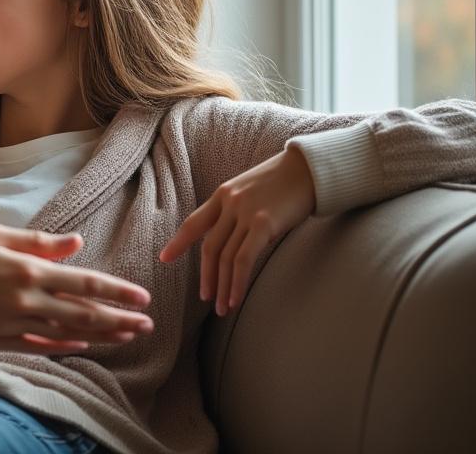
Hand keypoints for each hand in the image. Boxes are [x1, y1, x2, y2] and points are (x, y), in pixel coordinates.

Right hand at [0, 224, 153, 354]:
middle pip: (83, 312)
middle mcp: (25, 299)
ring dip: (100, 335)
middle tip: (147, 324)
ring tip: (126, 336)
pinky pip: (39, 347)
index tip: (142, 297)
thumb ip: (39, 242)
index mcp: (27, 269)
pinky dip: (64, 347)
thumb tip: (77, 243)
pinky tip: (83, 346)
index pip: (84, 282)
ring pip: (66, 332)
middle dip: (119, 318)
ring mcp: (12, 323)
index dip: (117, 291)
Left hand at [158, 147, 315, 315]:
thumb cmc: (285, 182)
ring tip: (222, 307)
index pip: (194, 222)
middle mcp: (229, 203)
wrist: (310, 168)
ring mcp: (245, 213)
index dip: (178, 242)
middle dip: (206, 276)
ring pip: (225, 257)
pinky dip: (237, 282)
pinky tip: (235, 298)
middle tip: (205, 298)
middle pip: (210, 247)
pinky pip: (243, 259)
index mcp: (222, 194)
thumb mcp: (251, 190)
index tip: (164, 258)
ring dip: (223, 286)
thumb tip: (234, 242)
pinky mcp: (263, 224)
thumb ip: (238, 212)